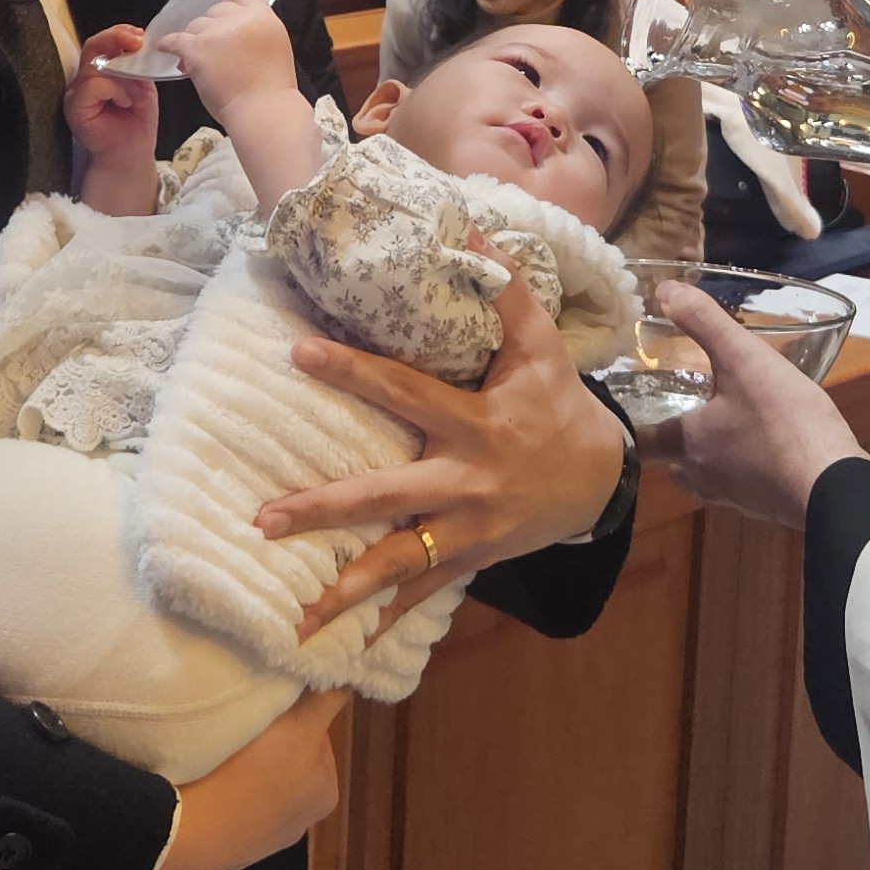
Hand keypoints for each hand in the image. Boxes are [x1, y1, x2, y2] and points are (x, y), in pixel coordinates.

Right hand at [65, 28, 162, 175]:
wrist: (132, 152)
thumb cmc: (135, 121)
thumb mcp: (142, 85)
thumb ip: (137, 65)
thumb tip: (139, 44)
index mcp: (100, 70)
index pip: (102, 42)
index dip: (119, 33)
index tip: (140, 35)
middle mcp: (84, 78)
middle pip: (93, 46)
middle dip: (116, 39)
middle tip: (136, 42)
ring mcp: (76, 92)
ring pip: (95, 66)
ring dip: (123, 77)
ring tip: (135, 94)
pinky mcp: (74, 107)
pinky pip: (92, 85)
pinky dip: (114, 90)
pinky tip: (125, 102)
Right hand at [137, 688, 349, 869]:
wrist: (190, 832)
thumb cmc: (256, 774)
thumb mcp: (302, 726)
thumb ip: (328, 698)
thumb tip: (349, 670)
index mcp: (325, 792)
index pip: (315, 735)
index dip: (292, 713)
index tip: (267, 702)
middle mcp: (300, 819)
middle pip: (284, 757)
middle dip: (266, 739)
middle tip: (241, 721)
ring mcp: (259, 837)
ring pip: (252, 778)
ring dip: (239, 762)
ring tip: (216, 747)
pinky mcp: (223, 844)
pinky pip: (226, 800)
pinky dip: (216, 785)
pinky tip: (201, 775)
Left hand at [159, 0, 297, 127]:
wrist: (263, 111)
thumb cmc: (270, 91)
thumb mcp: (276, 49)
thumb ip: (257, 33)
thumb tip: (237, 31)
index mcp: (265, 19)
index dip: (232, 6)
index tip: (226, 19)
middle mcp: (242, 20)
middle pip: (217, 10)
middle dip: (212, 27)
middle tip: (211, 46)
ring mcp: (218, 32)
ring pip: (196, 24)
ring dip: (195, 39)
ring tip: (196, 58)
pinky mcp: (198, 47)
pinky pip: (176, 39)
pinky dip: (169, 44)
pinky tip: (166, 48)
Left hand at [263, 280, 628, 639]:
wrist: (604, 482)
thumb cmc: (558, 405)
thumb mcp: (541, 346)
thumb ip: (503, 290)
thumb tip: (470, 224)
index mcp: (477, 423)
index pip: (404, 392)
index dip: (352, 371)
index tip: (298, 353)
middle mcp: (466, 482)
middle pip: (386, 498)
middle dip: (325, 511)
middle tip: (265, 519)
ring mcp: (468, 531)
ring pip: (399, 562)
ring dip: (346, 589)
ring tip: (297, 614)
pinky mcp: (470, 561)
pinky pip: (421, 594)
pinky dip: (384, 620)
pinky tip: (340, 646)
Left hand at [641, 281, 869, 530]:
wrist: (834, 484)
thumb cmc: (783, 422)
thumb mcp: (745, 360)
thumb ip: (705, 323)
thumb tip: (665, 291)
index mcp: (688, 445)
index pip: (639, 443)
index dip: (627, 427)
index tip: (622, 411)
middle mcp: (703, 478)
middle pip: (673, 464)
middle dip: (673, 441)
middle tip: (680, 411)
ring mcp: (737, 498)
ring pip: (707, 477)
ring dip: (710, 455)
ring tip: (724, 425)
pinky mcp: (768, 507)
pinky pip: (744, 484)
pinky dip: (745, 466)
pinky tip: (766, 446)